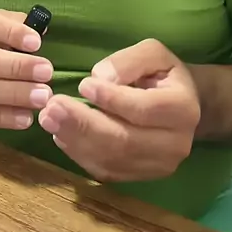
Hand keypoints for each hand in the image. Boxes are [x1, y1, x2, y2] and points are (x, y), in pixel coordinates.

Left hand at [38, 39, 200, 182]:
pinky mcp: (140, 177)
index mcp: (182, 109)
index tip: (83, 85)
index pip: (144, 109)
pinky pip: (106, 171)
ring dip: (76, 141)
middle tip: (52, 108)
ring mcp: (158, 166)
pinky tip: (61, 136)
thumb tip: (100, 77)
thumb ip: (129, 61)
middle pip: (125, 140)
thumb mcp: (153, 54)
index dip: (112, 99)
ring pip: (112, 159)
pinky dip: (80, 155)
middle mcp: (175, 144)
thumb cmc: (163, 74)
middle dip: (84, 125)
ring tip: (49, 120)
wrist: (182, 107)